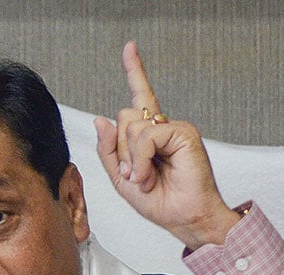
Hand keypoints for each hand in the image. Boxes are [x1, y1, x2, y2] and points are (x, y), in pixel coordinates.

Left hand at [93, 42, 241, 250]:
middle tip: (132, 176)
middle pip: (123, 116)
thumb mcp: (121, 178)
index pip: (139, 97)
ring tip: (143, 179)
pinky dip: (141, 159)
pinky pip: (147, 136)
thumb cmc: (159, 201)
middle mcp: (162, 127)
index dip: (135, 71)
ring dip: (130, 159)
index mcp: (149, 136)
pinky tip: (148, 175)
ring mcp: (174, 128)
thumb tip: (100, 119)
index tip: (130, 48)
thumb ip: (108, 150)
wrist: (184, 218)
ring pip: (132, 126)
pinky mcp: (183, 133)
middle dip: (120, 150)